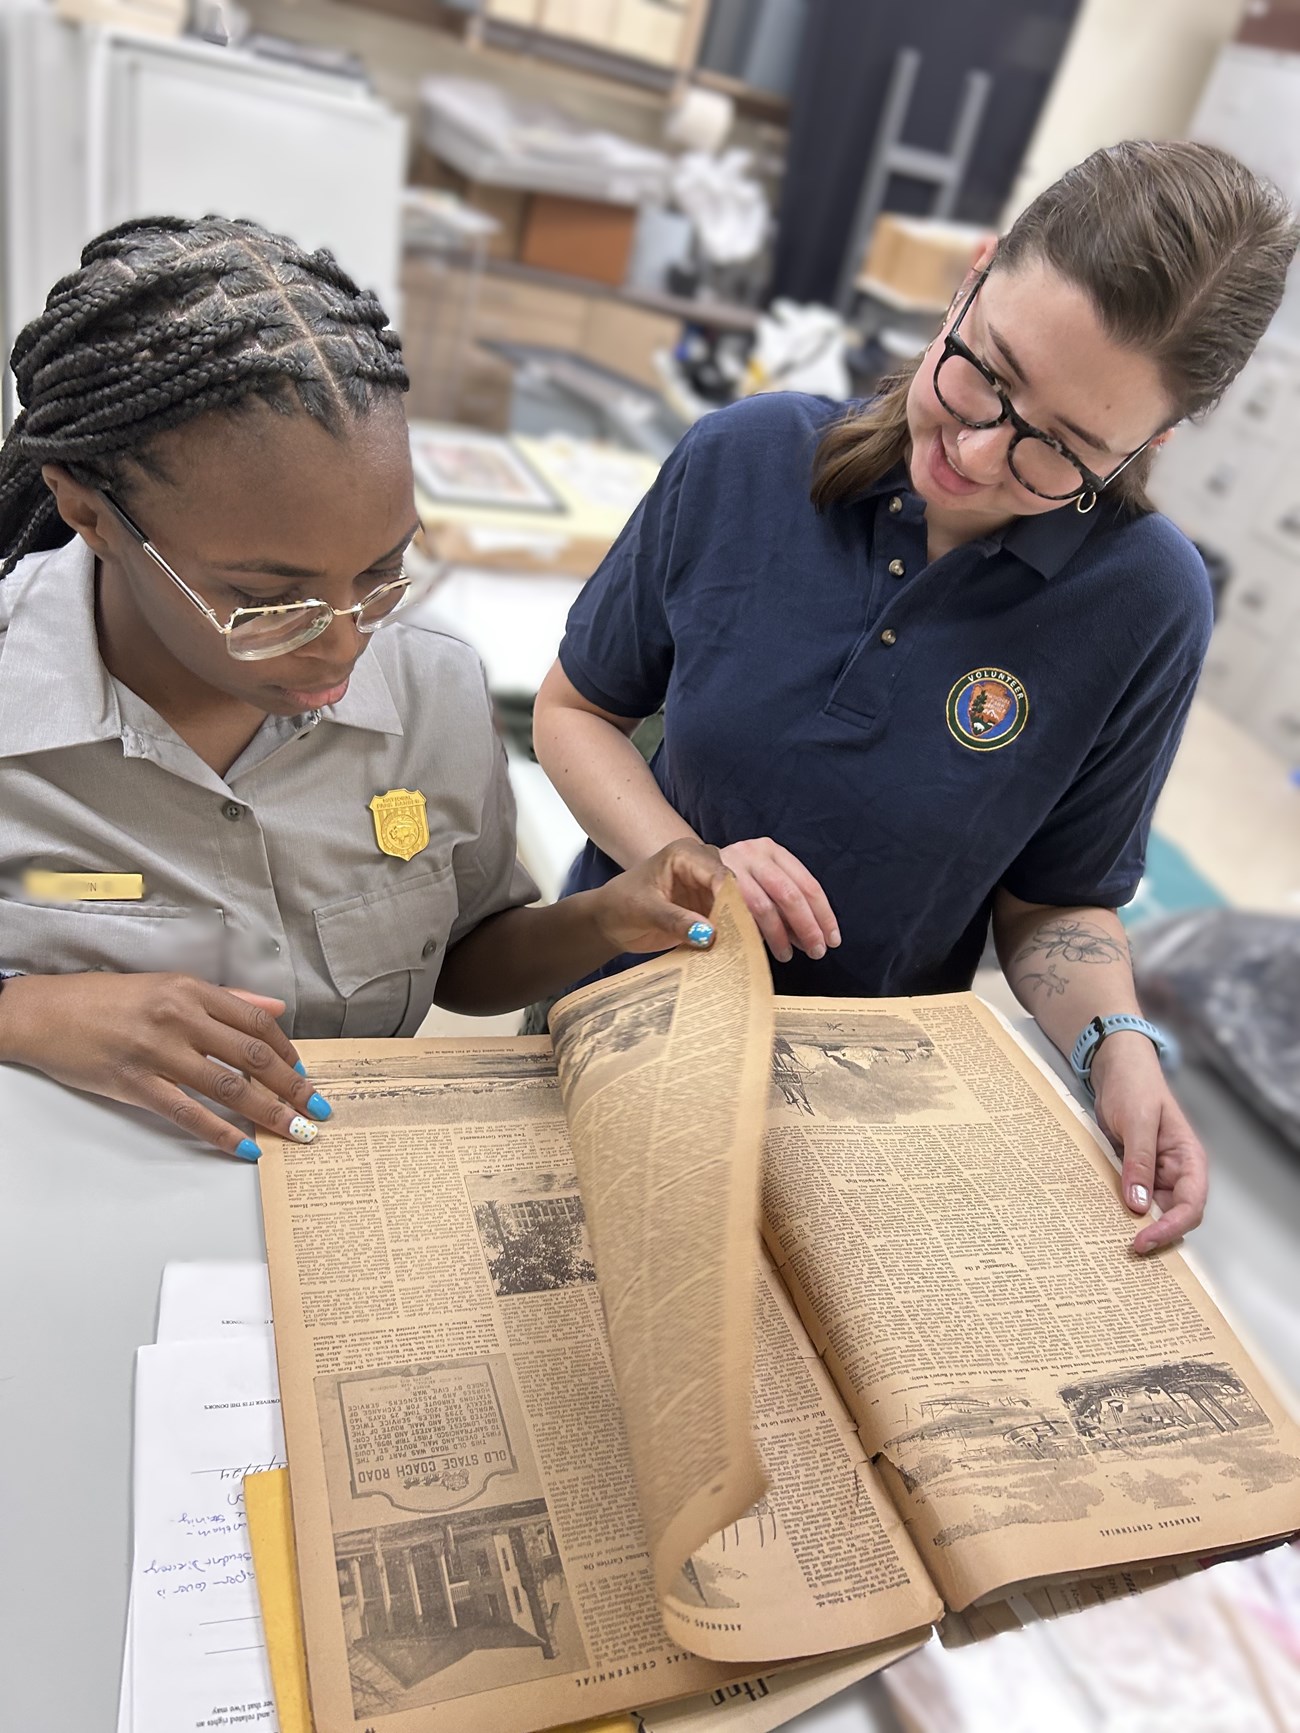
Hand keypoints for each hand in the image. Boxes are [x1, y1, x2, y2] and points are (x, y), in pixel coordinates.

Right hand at [0, 972, 330, 1160]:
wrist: (45, 1014)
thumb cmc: (105, 1001)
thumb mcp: (169, 986)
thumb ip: (225, 1001)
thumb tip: (275, 1011)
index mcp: (191, 990)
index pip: (256, 1023)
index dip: (287, 1052)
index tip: (305, 1073)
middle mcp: (180, 1018)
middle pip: (252, 1056)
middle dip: (292, 1086)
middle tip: (317, 1108)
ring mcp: (159, 1053)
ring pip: (229, 1087)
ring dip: (270, 1112)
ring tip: (296, 1131)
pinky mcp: (137, 1084)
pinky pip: (189, 1114)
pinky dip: (223, 1134)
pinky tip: (247, 1148)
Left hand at [592, 839, 728, 954]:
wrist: (609, 920)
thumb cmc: (620, 904)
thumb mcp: (645, 911)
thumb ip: (675, 920)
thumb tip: (708, 934)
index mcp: (685, 854)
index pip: (718, 875)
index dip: (731, 900)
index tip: (736, 926)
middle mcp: (701, 867)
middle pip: (732, 890)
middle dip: (737, 915)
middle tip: (741, 943)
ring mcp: (706, 888)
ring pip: (732, 908)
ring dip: (734, 929)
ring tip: (737, 952)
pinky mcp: (707, 909)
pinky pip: (724, 922)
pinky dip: (726, 937)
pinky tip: (728, 953)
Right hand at [717, 838, 839, 963]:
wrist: (681, 871)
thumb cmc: (730, 885)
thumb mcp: (760, 885)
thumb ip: (783, 906)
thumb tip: (812, 938)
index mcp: (772, 851)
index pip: (807, 884)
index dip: (823, 915)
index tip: (832, 940)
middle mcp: (753, 853)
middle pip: (790, 894)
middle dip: (806, 927)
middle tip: (815, 952)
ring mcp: (730, 866)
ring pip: (763, 906)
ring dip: (779, 935)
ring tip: (786, 955)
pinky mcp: (709, 886)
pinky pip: (738, 914)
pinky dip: (752, 933)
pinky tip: (760, 949)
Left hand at [1091, 1033, 1207, 1254]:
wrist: (1115, 1067)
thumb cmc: (1135, 1085)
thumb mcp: (1137, 1122)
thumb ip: (1139, 1162)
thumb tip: (1139, 1206)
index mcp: (1189, 1159)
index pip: (1191, 1205)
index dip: (1171, 1228)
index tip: (1144, 1240)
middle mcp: (1176, 1171)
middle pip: (1173, 1215)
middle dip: (1153, 1233)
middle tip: (1125, 1249)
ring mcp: (1154, 1173)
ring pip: (1151, 1210)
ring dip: (1135, 1224)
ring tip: (1110, 1240)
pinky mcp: (1133, 1171)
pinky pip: (1131, 1196)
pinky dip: (1120, 1208)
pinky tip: (1102, 1218)